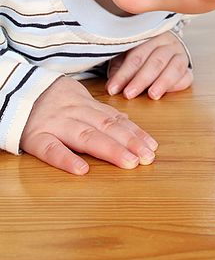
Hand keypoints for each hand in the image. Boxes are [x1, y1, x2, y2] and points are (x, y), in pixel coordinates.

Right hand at [19, 75, 158, 175]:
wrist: (16, 88)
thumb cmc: (53, 99)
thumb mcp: (80, 101)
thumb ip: (101, 114)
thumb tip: (129, 125)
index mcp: (86, 106)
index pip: (115, 120)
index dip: (135, 133)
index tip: (153, 147)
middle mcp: (75, 113)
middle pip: (106, 127)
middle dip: (129, 142)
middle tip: (147, 158)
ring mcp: (55, 124)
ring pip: (86, 136)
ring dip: (110, 150)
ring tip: (129, 162)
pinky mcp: (35, 137)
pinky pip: (51, 149)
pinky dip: (66, 159)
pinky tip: (82, 170)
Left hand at [106, 31, 192, 99]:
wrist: (162, 46)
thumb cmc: (140, 53)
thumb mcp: (126, 56)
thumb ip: (119, 69)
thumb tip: (112, 87)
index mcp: (150, 36)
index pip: (136, 56)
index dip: (124, 74)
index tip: (112, 89)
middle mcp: (168, 42)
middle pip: (155, 61)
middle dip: (141, 80)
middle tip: (129, 94)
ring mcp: (180, 54)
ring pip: (174, 67)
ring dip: (162, 82)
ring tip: (152, 95)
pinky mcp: (187, 68)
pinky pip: (187, 76)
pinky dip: (178, 84)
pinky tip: (167, 92)